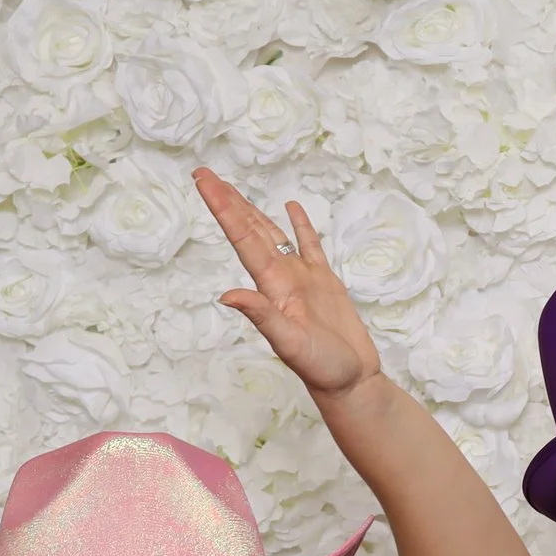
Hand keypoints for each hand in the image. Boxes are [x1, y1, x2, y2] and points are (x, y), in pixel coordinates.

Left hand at [194, 170, 381, 400]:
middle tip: (205, 173)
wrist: (352, 381)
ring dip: (254, 210)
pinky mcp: (325, 283)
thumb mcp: (289, 343)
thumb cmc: (322, 368)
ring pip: (273, 234)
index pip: (242, 237)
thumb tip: (227, 295)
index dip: (222, 207)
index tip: (204, 181)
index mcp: (271, 286)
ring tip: (234, 187)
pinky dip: (301, 226)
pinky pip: (310, 246)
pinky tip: (292, 208)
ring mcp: (302, 278)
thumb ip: (262, 316)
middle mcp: (281, 277)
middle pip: (250, 230)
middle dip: (227, 201)